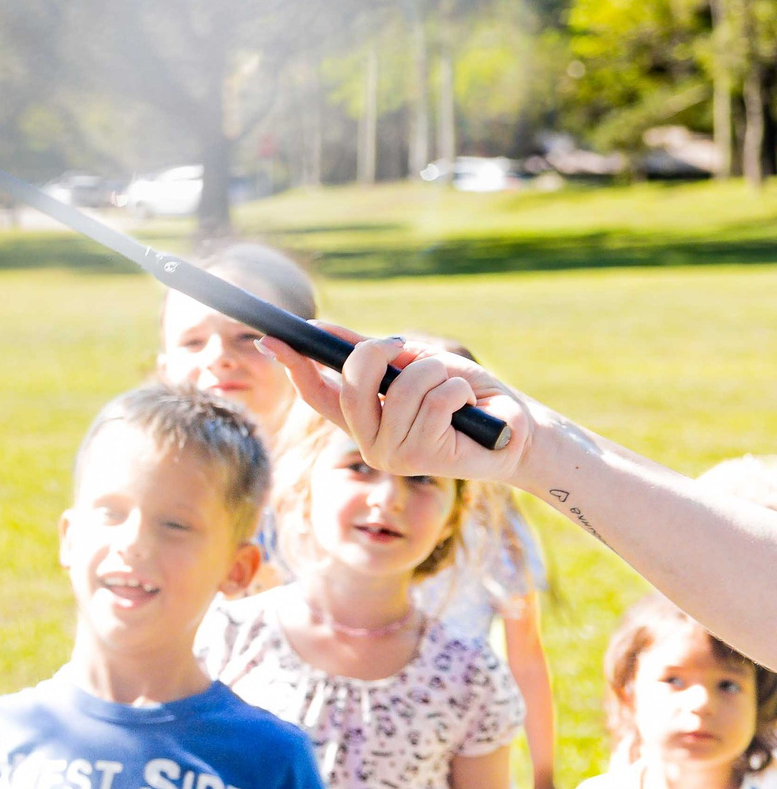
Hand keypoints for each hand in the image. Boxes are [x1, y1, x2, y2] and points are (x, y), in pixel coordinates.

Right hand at [261, 327, 534, 485]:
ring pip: (402, 389)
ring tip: (454, 389)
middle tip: (401, 346)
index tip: (273, 340)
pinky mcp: (423, 458)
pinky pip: (434, 401)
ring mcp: (392, 453)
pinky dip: (456, 391)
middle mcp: (370, 441)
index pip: (317, 393)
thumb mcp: (416, 364)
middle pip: (352, 384)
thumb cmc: (465, 396)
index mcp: (363, 420)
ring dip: (434, 374)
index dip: (293, 366)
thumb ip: (376, 355)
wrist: (515, 430)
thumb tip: (326, 330)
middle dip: (378, 353)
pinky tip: (466, 409)